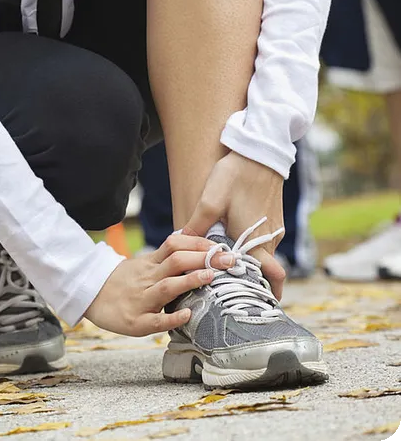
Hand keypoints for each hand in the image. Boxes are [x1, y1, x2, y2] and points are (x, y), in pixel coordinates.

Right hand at [83, 234, 233, 335]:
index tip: (221, 247)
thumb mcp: (141, 263)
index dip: (199, 243)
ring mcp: (141, 299)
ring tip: (210, 277)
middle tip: (228, 260)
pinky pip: (156, 320)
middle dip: (204, 259)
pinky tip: (187, 315)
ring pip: (167, 287)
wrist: (88, 296)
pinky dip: (172, 318)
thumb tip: (195, 246)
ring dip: (190, 281)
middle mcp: (147, 278)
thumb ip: (165, 257)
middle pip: (176, 261)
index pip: (175, 245)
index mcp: (149, 263)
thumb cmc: (120, 282)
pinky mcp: (136, 321)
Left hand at [183, 150, 286, 298]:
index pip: (271, 275)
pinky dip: (251, 246)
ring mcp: (274, 227)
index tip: (261, 305)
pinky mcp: (273, 216)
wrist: (260, 149)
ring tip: (226, 269)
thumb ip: (196, 226)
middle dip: (249, 279)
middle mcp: (270, 238)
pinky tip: (234, 243)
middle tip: (230, 291)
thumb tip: (179, 242)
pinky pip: (262, 239)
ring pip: (261, 252)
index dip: (268, 292)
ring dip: (248, 261)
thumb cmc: (236, 175)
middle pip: (263, 267)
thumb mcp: (210, 201)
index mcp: (257, 240)